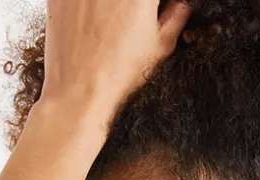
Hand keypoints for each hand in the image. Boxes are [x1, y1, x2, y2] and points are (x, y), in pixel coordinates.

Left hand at [41, 0, 193, 123]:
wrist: (78, 91)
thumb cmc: (119, 73)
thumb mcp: (160, 47)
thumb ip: (176, 17)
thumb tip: (181, 4)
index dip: (153, 3)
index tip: (154, 10)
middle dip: (133, 5)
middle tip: (132, 18)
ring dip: (108, 7)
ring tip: (109, 23)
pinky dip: (86, 6)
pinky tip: (90, 22)